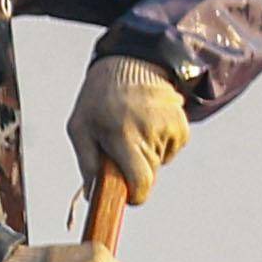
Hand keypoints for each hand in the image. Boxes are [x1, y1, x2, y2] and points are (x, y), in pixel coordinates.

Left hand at [70, 56, 190, 203]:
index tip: (127, 195)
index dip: (135, 195)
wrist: (131, 65)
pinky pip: (169, 152)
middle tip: (118, 148)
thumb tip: (92, 197)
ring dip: (144, 155)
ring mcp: (170, 129)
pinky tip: (146, 125)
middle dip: (132, 171)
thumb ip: (86, 163)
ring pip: (158, 163)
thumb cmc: (98, 100)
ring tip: (131, 129)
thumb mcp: (79, 128)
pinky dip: (157, 146)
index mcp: (124, 135)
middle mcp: (151, 133)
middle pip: (148, 176)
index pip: (141, 181)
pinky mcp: (182, 127)